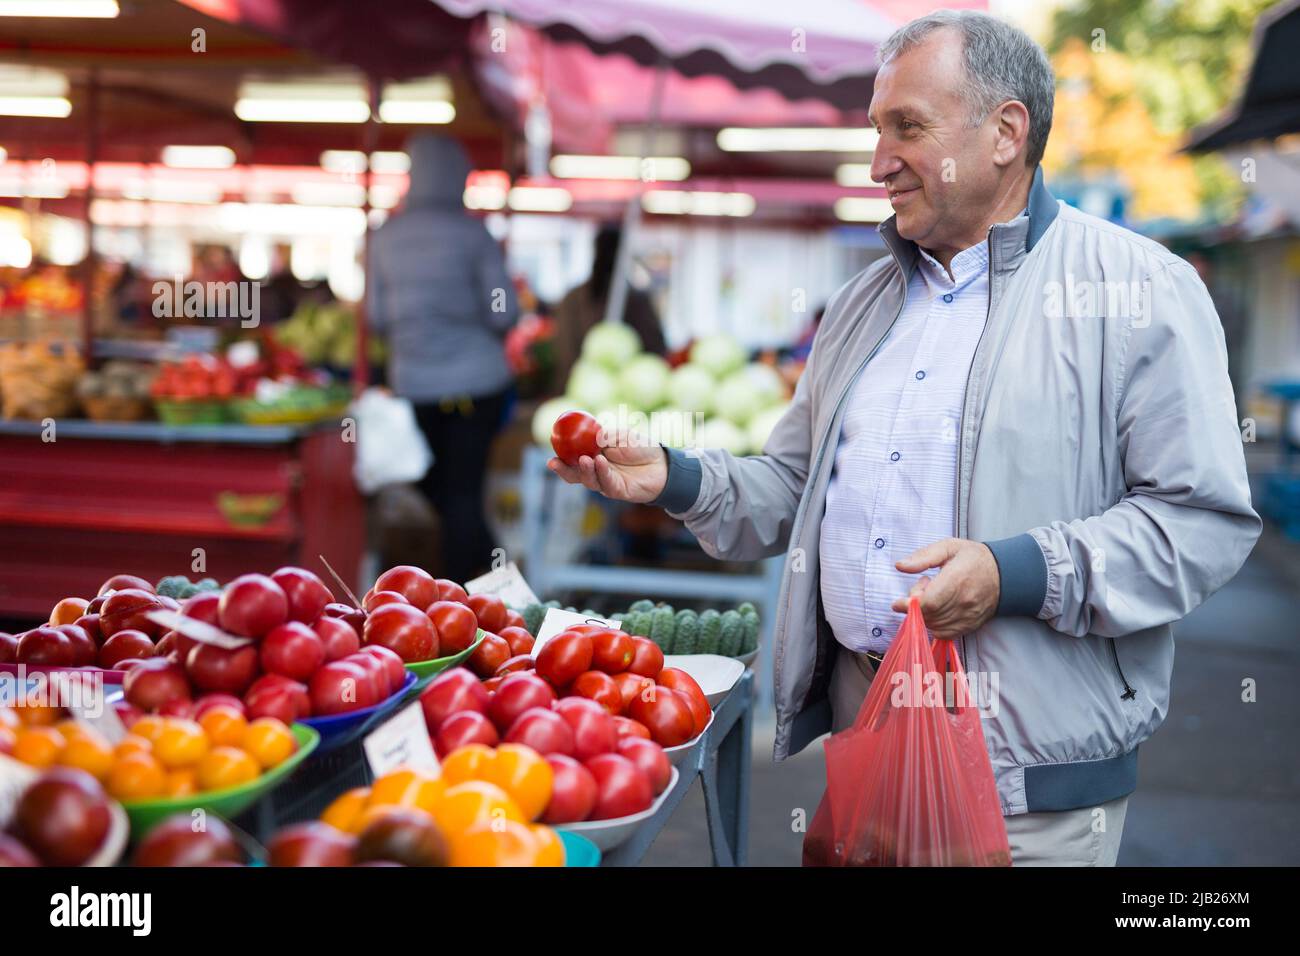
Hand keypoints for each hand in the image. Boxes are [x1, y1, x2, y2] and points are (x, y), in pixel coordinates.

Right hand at [547, 430, 667, 503]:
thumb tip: (591, 435)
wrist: (662, 463)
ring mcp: (606, 483)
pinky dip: (602, 472)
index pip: (572, 460)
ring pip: (589, 480)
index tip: (550, 450)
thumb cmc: (640, 447)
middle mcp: (596, 473)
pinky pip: (607, 484)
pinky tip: (600, 461)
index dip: (560, 458)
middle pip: (574, 475)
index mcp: (593, 458)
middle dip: (562, 470)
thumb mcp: (621, 435)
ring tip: (584, 458)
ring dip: (584, 469)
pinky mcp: (618, 491)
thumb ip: (605, 436)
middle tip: (553, 462)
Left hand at [890, 538, 999, 640]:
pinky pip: (945, 634)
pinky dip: (934, 626)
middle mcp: (964, 601)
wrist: (1005, 574)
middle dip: (915, 606)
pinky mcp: (970, 625)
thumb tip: (900, 566)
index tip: (898, 603)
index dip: (909, 605)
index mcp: (957, 579)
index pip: (929, 602)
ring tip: (932, 596)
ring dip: (924, 615)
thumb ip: (923, 557)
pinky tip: (936, 611)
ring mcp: (968, 616)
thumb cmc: (974, 558)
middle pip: (929, 615)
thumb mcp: (948, 547)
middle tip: (922, 588)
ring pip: (934, 626)